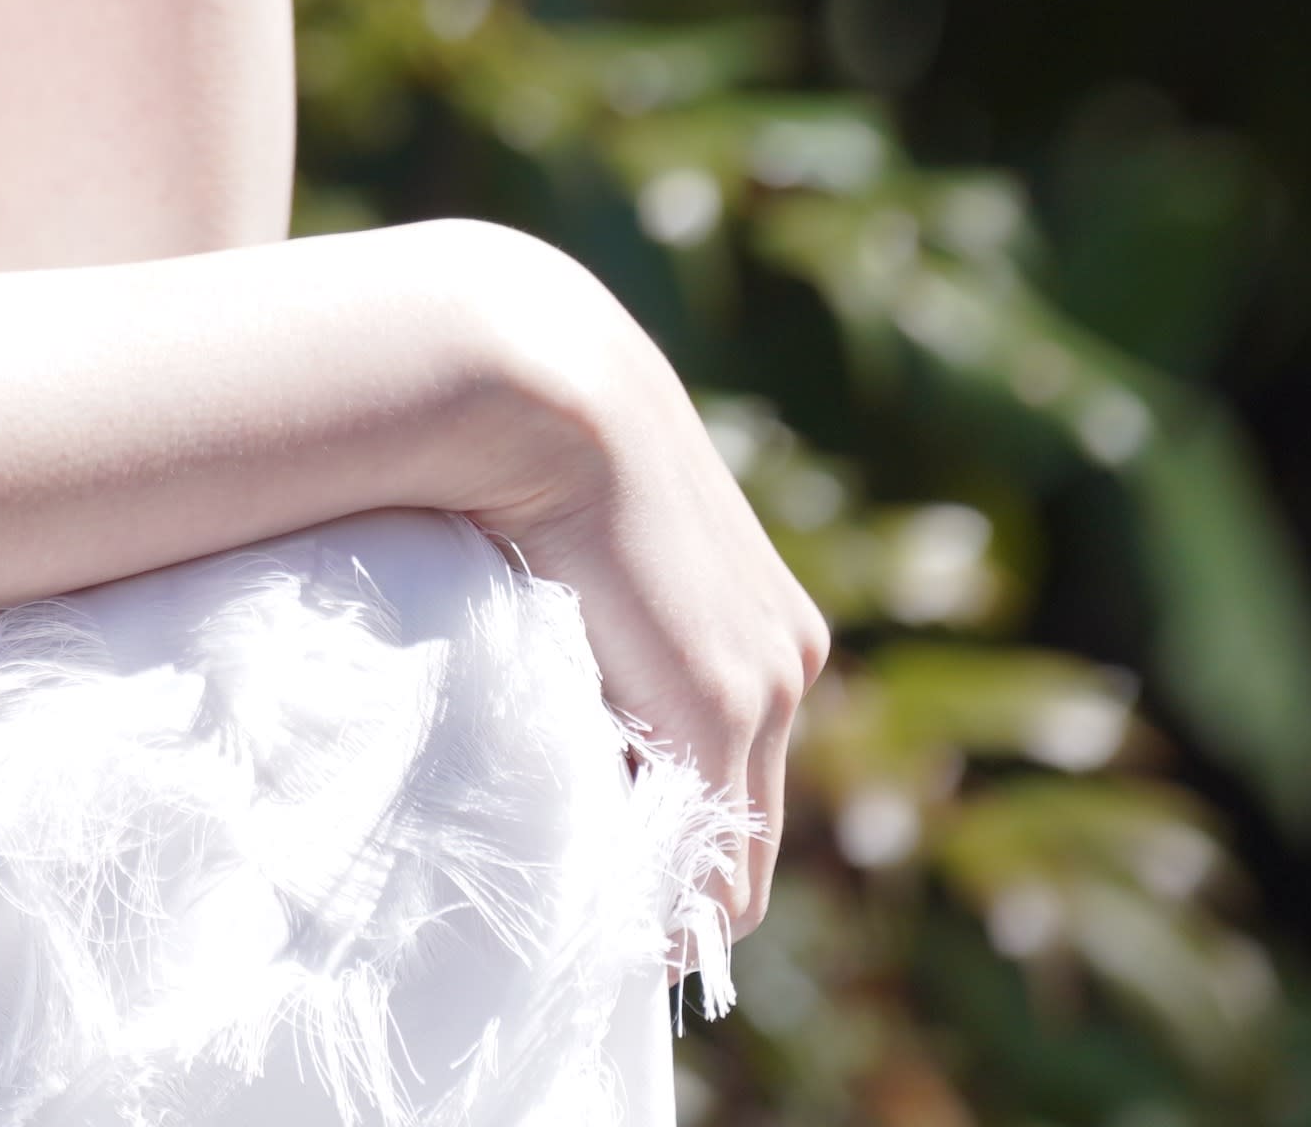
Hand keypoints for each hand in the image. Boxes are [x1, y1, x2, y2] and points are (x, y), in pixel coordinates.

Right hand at [469, 252, 827, 952]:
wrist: (540, 380)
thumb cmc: (525, 439)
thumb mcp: (585, 540)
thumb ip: (594, 615)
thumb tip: (543, 664)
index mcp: (761, 621)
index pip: (741, 777)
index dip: (677, 841)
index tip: (604, 878)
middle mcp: (785, 658)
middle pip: (748, 830)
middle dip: (677, 887)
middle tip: (594, 930)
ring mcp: (765, 684)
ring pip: (731, 856)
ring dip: (664, 901)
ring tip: (585, 931)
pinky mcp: (721, 705)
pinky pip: (705, 860)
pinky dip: (658, 905)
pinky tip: (597, 922)